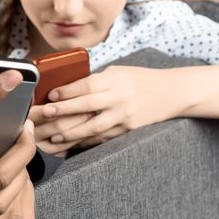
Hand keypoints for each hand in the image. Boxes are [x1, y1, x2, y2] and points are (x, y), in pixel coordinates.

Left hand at [32, 66, 181, 153]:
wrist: (173, 92)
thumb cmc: (141, 79)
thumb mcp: (119, 72)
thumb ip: (97, 80)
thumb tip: (68, 89)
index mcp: (115, 79)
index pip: (87, 85)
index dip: (67, 91)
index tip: (51, 95)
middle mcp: (120, 98)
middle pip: (87, 106)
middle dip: (63, 111)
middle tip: (46, 114)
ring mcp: (125, 116)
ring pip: (94, 127)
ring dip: (72, 133)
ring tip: (54, 137)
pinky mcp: (129, 130)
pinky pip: (104, 138)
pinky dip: (87, 142)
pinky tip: (73, 146)